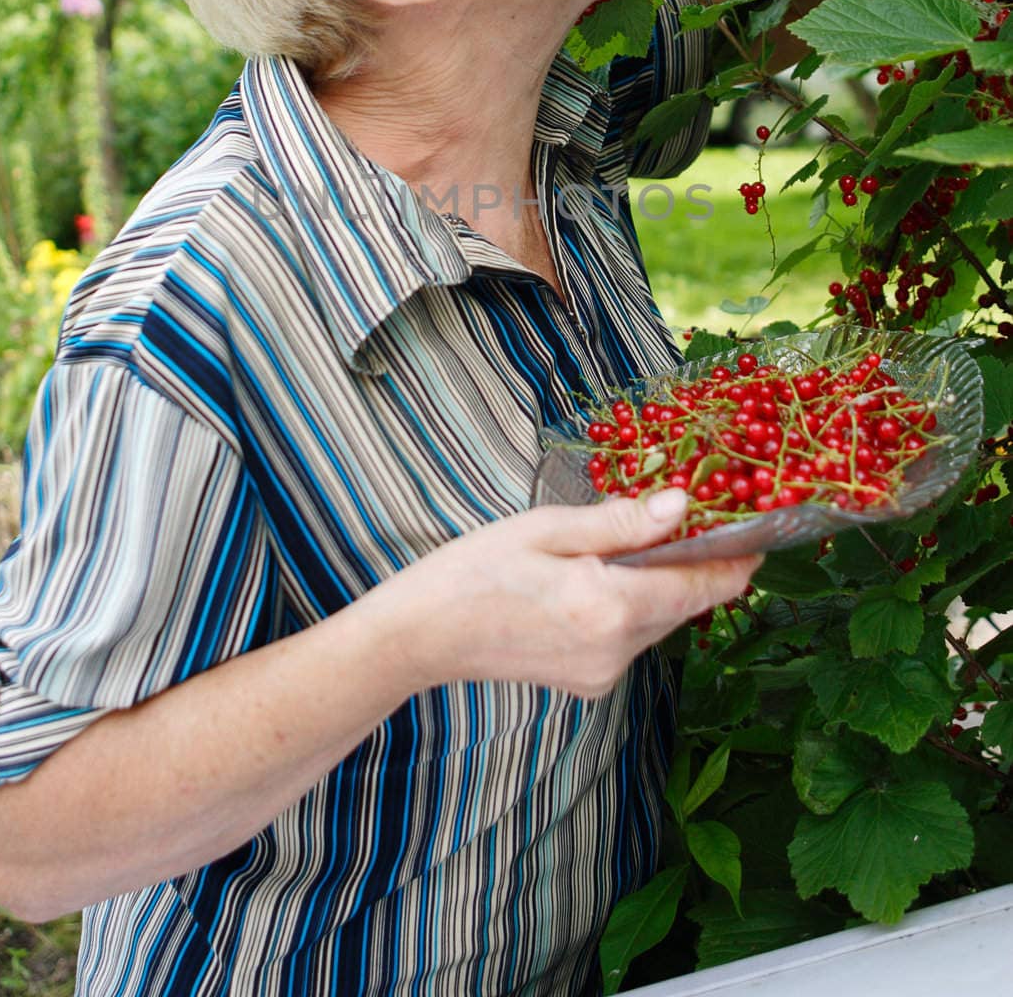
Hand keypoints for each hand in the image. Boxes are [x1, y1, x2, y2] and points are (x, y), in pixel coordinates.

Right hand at [397, 489, 760, 699]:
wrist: (420, 636)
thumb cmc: (474, 570)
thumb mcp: (547, 528)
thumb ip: (621, 521)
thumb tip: (684, 504)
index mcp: (609, 607)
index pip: (702, 586)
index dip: (739, 557)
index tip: (765, 527)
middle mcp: (617, 652)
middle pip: (684, 602)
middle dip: (693, 559)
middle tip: (695, 511)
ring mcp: (604, 674)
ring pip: (659, 619)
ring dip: (660, 581)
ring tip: (636, 537)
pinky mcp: (590, 682)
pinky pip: (632, 635)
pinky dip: (632, 603)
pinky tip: (601, 574)